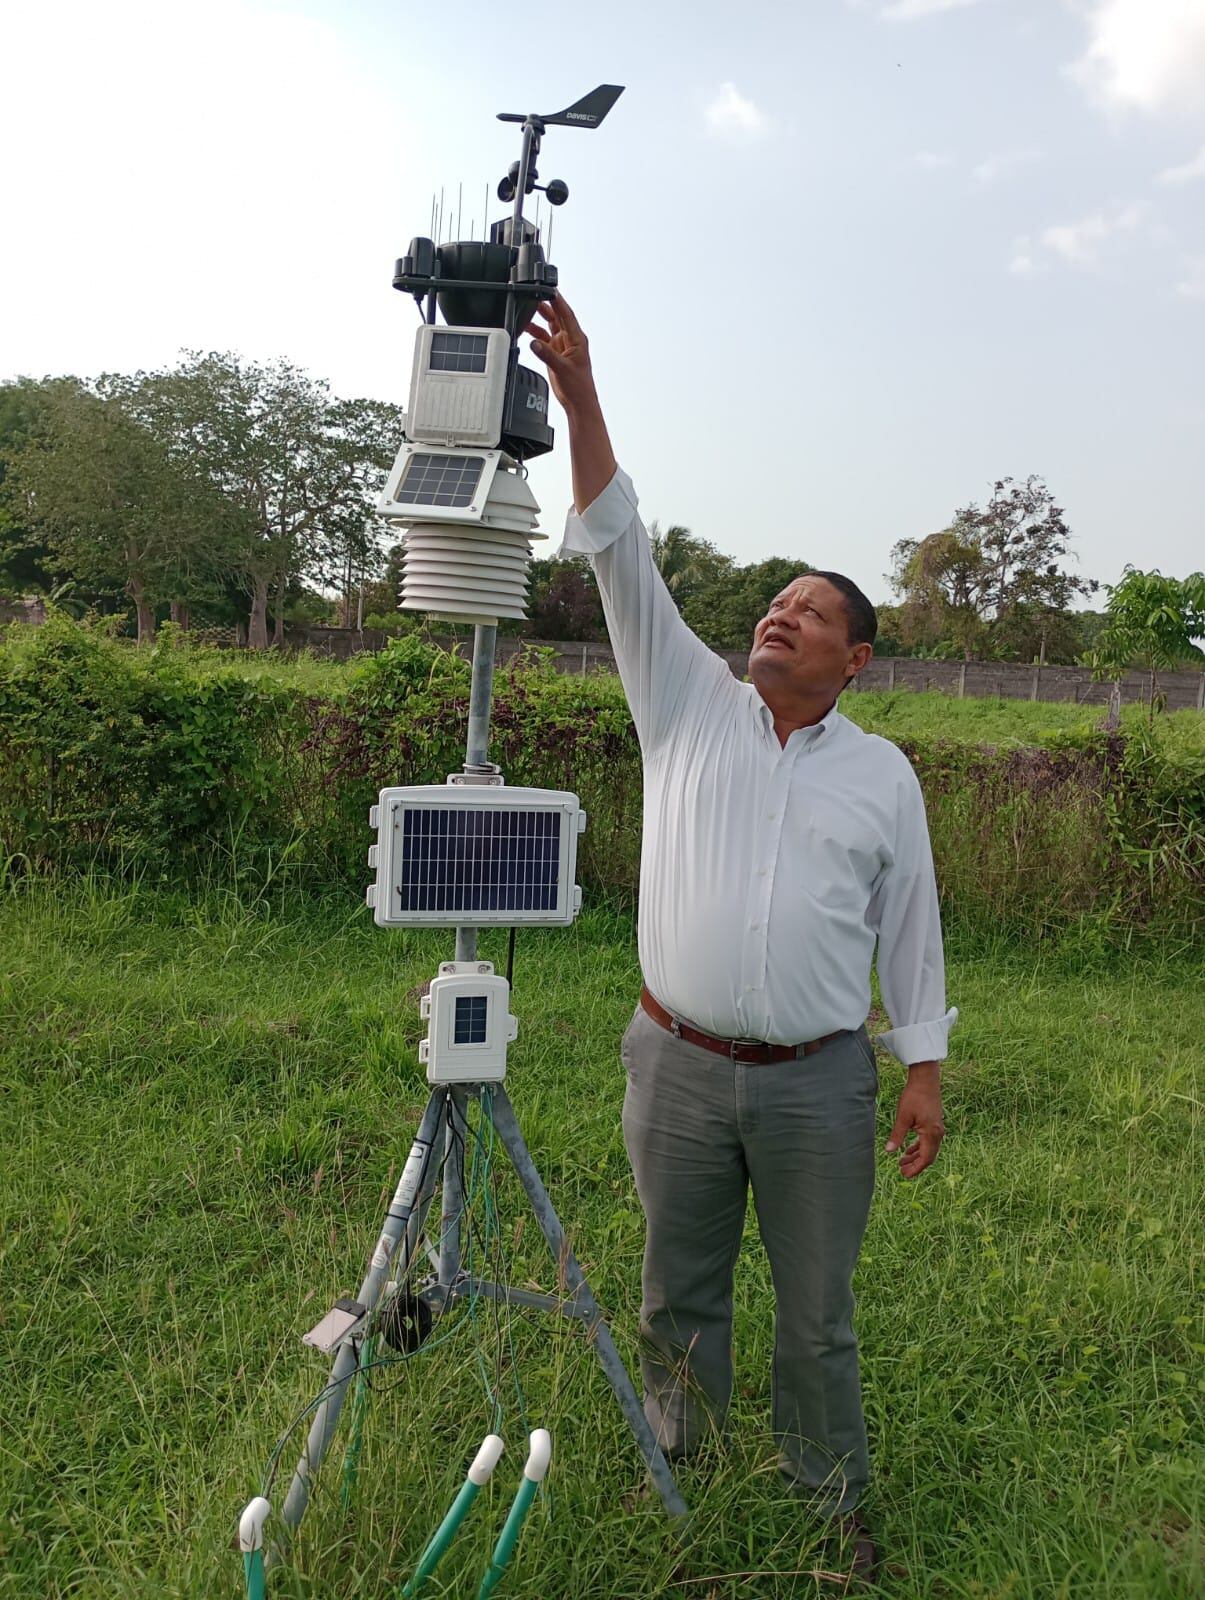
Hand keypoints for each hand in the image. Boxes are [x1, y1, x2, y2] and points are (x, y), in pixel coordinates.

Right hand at [526, 295, 597, 415]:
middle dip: (547, 305)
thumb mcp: (563, 369)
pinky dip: (535, 334)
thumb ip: (548, 355)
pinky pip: (544, 339)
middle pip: (557, 317)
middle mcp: (570, 340)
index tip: (550, 290)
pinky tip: (527, 331)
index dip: (559, 302)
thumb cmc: (579, 387)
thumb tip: (535, 343)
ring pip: (550, 326)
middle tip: (534, 295)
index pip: (567, 315)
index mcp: (577, 339)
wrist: (578, 402)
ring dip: (539, 319)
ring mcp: (562, 346)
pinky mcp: (555, 354)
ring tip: (527, 310)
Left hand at [885, 1063, 944, 1178]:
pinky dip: (919, 1147)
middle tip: (901, 1171)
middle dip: (915, 1165)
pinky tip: (908, 1149)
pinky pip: (928, 1141)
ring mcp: (937, 1128)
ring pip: (928, 1149)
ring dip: (916, 1156)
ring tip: (902, 1162)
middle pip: (928, 1156)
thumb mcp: (903, 1117)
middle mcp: (937, 1133)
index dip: (916, 1168)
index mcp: (931, 1134)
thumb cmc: (914, 1097)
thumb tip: (889, 1151)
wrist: (925, 1080)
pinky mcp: (934, 1123)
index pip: (926, 1158)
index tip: (904, 1175)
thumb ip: (897, 1135)